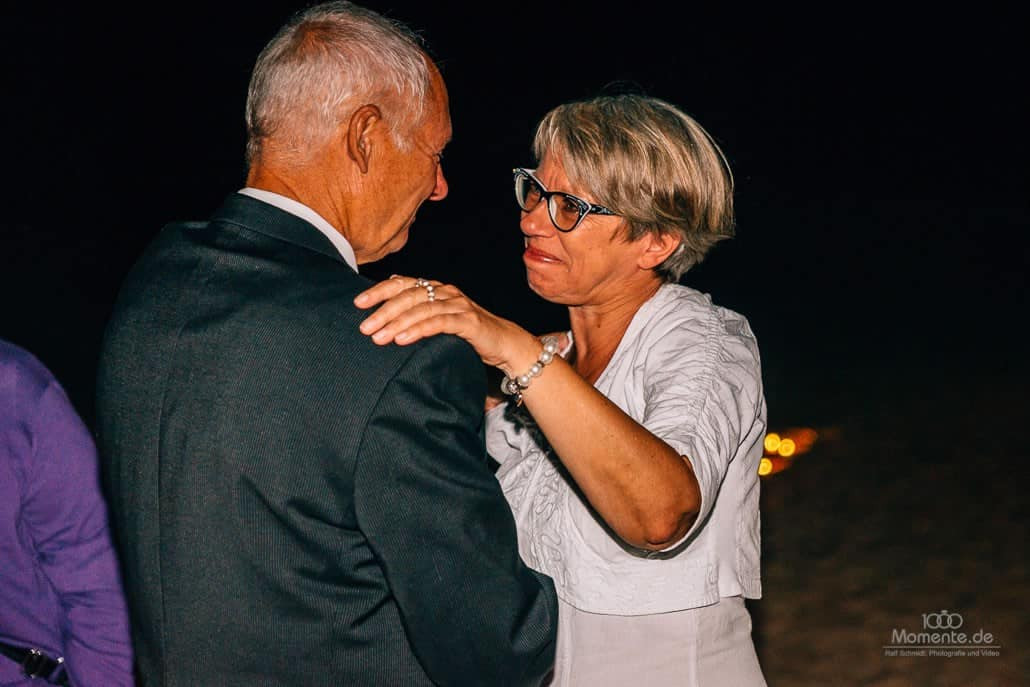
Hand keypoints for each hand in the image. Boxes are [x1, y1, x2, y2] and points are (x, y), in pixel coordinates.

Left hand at [354, 275, 541, 375]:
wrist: (504, 343)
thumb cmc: (468, 332)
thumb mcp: (439, 317)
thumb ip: (418, 303)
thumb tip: (392, 283)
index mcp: (436, 288)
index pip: (403, 284)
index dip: (379, 291)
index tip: (358, 303)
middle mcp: (446, 292)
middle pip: (409, 296)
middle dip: (384, 311)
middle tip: (364, 327)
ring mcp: (458, 305)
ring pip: (422, 309)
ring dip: (397, 323)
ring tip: (378, 338)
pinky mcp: (469, 321)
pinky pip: (439, 323)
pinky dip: (418, 330)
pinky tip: (402, 339)